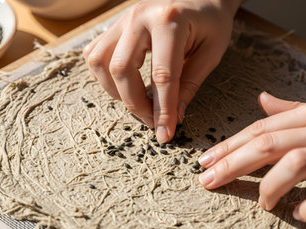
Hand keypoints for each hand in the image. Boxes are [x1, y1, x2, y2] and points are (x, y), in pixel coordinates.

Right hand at [83, 0, 242, 142]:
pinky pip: (95, 53)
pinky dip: (104, 75)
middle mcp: (139, 17)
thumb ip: (189, 86)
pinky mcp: (115, 25)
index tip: (164, 134)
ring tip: (138, 101)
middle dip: (135, 104)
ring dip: (115, 91)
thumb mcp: (211, 54)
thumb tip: (172, 119)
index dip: (163, 110)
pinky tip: (124, 83)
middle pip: (122, 70)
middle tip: (153, 121)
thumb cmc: (211, 22)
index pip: (162, 76)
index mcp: (170, 21)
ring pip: (100, 63)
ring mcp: (122, 19)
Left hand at [198, 92, 305, 222]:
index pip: (261, 128)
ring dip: (270, 185)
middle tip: (208, 180)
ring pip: (296, 165)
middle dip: (232, 163)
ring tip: (262, 201)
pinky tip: (300, 213)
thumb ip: (293, 110)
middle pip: (268, 144)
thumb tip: (260, 101)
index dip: (230, 144)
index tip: (206, 159)